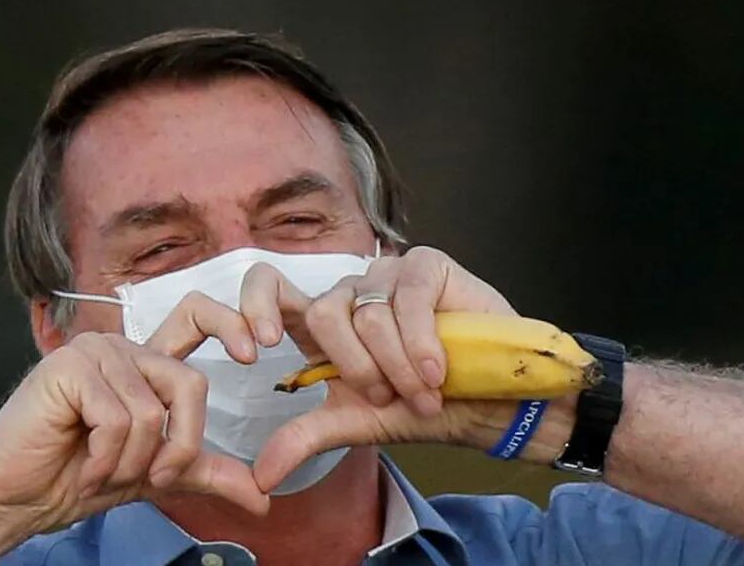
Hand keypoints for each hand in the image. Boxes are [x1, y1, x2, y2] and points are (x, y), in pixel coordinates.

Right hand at [0, 319, 267, 536]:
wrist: (13, 499)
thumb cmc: (75, 479)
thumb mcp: (155, 475)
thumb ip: (205, 472)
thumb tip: (263, 498)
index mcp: (145, 363)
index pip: (196, 318)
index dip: (230, 323)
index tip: (253, 353)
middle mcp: (123, 350)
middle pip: (190, 383)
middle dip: (178, 446)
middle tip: (148, 476)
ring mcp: (94, 353)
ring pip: (151, 412)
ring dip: (131, 462)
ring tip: (99, 470)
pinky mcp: (69, 368)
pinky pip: (118, 419)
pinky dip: (106, 459)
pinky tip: (82, 468)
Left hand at [239, 246, 531, 491]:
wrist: (489, 406)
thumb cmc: (423, 408)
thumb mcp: (357, 423)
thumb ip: (306, 437)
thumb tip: (260, 478)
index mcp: (323, 327)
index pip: (269, 287)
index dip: (254, 306)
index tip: (258, 350)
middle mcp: (350, 296)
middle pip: (323, 314)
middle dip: (358, 370)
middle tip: (390, 397)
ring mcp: (388, 275)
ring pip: (368, 313)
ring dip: (399, 367)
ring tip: (426, 392)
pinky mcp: (426, 266)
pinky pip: (408, 297)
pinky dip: (422, 341)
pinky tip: (439, 368)